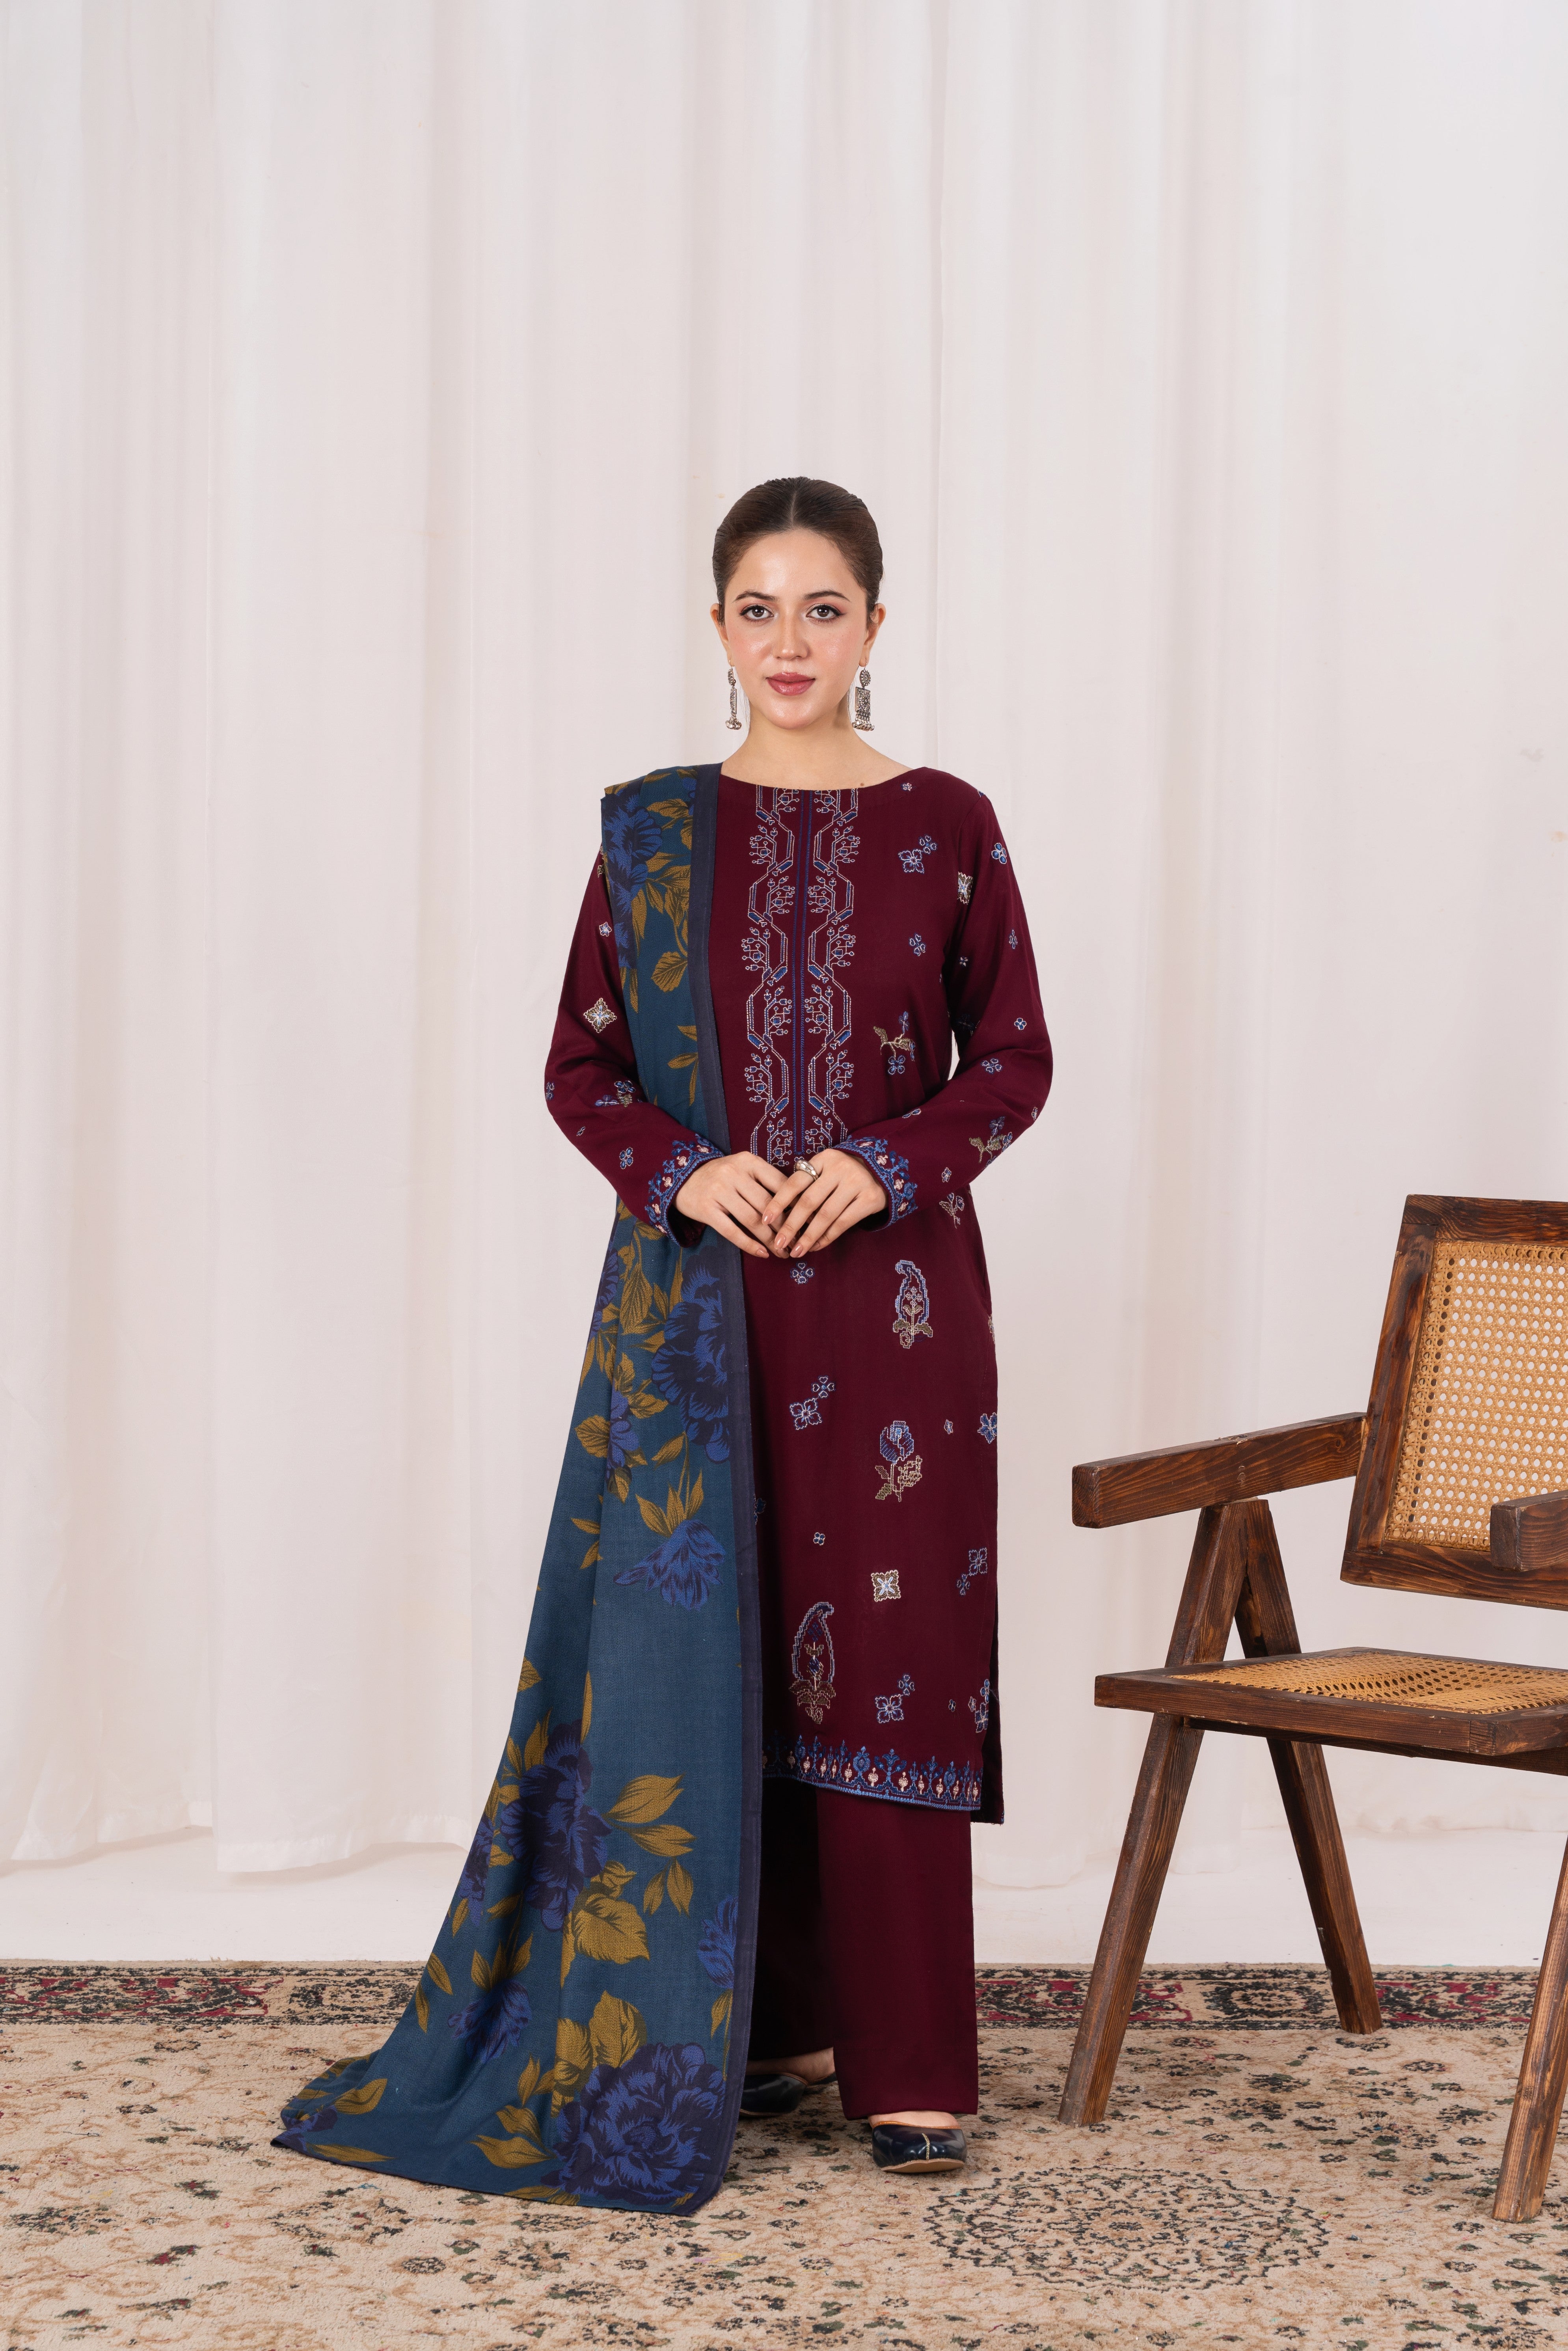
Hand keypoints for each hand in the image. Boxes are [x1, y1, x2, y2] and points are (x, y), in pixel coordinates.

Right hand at [672, 1152, 789, 1258]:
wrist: (683, 1180)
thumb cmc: (722, 1177)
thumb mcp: (744, 1169)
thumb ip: (766, 1180)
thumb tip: (798, 1204)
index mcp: (748, 1161)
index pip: (779, 1184)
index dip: (796, 1204)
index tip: (808, 1221)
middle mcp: (734, 1173)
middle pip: (767, 1205)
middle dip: (786, 1227)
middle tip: (797, 1242)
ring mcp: (719, 1191)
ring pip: (752, 1220)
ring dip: (770, 1240)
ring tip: (783, 1252)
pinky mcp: (707, 1209)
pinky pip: (732, 1231)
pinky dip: (749, 1244)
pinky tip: (762, 1253)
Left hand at [763, 1147, 885, 1257]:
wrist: (882, 1171)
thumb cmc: (843, 1175)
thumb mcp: (825, 1170)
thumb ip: (807, 1185)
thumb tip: (780, 1216)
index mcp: (823, 1159)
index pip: (795, 1182)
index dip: (778, 1202)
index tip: (765, 1220)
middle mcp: (840, 1168)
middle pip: (809, 1201)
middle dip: (791, 1225)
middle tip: (778, 1244)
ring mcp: (857, 1183)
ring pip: (826, 1216)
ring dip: (808, 1237)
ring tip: (796, 1252)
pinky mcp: (870, 1198)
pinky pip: (843, 1223)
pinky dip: (827, 1237)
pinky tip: (815, 1246)